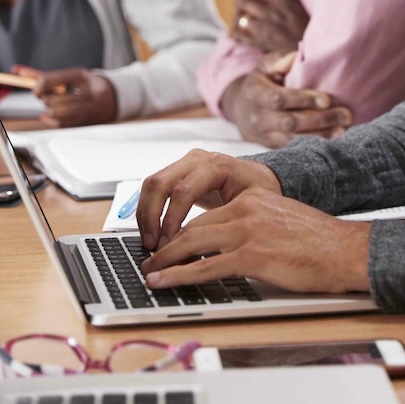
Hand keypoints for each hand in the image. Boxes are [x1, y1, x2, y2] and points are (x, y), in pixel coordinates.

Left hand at [13, 66, 117, 127]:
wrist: (114, 97)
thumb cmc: (86, 84)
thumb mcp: (69, 76)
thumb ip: (43, 75)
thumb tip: (16, 70)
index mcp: (81, 76)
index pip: (51, 80)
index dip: (38, 86)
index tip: (35, 89)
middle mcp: (86, 91)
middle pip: (53, 99)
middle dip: (45, 99)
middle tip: (46, 96)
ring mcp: (88, 107)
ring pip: (57, 113)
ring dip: (49, 110)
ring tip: (53, 106)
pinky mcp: (87, 120)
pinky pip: (62, 124)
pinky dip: (51, 120)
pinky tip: (49, 116)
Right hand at [136, 149, 283, 251]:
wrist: (259, 179)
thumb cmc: (259, 192)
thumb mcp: (251, 205)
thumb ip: (227, 220)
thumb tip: (203, 245)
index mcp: (216, 165)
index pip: (183, 191)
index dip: (172, 220)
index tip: (168, 244)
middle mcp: (197, 159)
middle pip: (161, 183)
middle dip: (152, 217)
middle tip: (152, 245)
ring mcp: (185, 163)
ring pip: (152, 184)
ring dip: (145, 214)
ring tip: (149, 242)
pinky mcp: (177, 172)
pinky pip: (153, 188)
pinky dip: (147, 210)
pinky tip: (152, 231)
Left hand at [140, 188, 370, 294]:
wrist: (344, 249)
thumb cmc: (318, 241)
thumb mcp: (279, 221)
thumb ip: (253, 225)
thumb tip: (226, 245)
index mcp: (252, 198)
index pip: (206, 214)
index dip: (181, 231)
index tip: (166, 243)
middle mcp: (246, 209)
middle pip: (193, 226)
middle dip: (167, 245)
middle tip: (150, 259)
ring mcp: (248, 231)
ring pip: (192, 243)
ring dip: (166, 260)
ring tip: (151, 273)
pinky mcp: (252, 255)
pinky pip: (206, 267)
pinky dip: (180, 276)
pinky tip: (166, 282)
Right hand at [220, 51, 352, 147]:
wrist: (240, 108)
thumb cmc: (261, 81)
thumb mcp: (265, 66)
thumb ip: (279, 61)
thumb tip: (295, 56)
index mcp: (256, 94)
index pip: (280, 99)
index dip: (303, 100)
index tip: (327, 99)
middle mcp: (258, 117)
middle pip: (290, 122)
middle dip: (319, 120)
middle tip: (345, 115)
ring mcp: (265, 135)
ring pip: (294, 139)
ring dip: (321, 135)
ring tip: (343, 129)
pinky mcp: (273, 146)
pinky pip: (294, 148)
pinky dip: (314, 145)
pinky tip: (334, 140)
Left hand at [230, 0, 309, 53]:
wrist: (313, 51)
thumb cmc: (308, 27)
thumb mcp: (299, 6)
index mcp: (284, 1)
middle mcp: (272, 13)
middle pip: (244, 0)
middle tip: (241, 0)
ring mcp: (265, 29)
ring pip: (239, 17)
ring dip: (237, 16)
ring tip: (240, 16)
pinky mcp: (260, 44)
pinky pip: (239, 35)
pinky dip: (235, 32)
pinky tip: (236, 31)